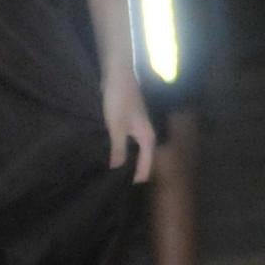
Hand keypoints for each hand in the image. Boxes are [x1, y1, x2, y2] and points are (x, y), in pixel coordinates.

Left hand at [104, 62, 156, 181]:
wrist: (118, 75)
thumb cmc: (119, 100)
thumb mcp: (116, 126)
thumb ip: (118, 149)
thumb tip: (117, 169)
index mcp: (147, 136)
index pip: (147, 162)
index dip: (140, 175)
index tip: (131, 188)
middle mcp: (147, 132)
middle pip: (145, 157)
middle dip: (137, 170)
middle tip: (125, 184)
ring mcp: (139, 126)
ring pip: (138, 148)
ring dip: (131, 159)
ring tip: (120, 172)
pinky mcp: (131, 120)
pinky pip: (131, 140)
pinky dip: (126, 149)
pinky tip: (116, 151)